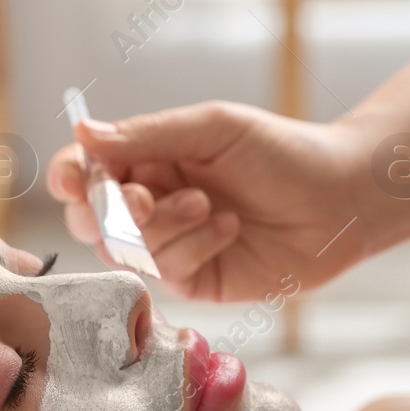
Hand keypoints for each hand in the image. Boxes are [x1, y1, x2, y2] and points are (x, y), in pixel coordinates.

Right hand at [46, 101, 378, 301]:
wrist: (339, 197)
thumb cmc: (281, 152)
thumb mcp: (210, 129)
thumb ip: (145, 136)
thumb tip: (81, 133)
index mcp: (148, 160)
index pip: (87, 171)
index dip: (70, 176)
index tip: (73, 177)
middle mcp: (152, 204)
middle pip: (90, 218)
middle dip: (107, 211)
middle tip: (142, 198)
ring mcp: (171, 246)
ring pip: (124, 249)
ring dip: (161, 226)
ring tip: (207, 204)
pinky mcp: (195, 281)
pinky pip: (165, 271)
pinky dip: (193, 246)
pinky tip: (229, 228)